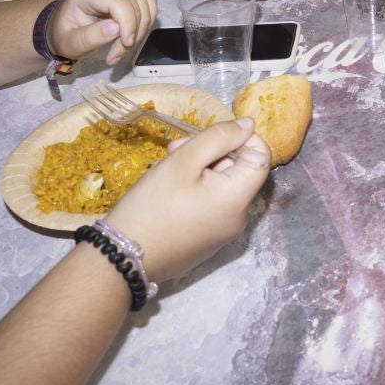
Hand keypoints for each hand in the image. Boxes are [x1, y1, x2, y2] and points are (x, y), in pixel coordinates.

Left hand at [47, 0, 156, 65]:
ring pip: (145, 5)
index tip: (126, 44)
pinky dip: (146, 23)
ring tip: (121, 48)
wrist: (68, 25)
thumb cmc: (67, 33)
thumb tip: (115, 28)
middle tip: (116, 55)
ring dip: (139, 31)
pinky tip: (131, 35)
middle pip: (134, 4)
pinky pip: (150, 4)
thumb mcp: (70, 43)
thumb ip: (90, 37)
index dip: (128, 22)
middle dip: (132, 34)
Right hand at [106, 118, 270, 282]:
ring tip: (164, 168)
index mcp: (238, 198)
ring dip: (197, 169)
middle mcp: (238, 218)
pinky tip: (166, 190)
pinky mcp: (206, 241)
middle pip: (238, 170)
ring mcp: (222, 233)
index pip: (261, 156)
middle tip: (174, 150)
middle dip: (210, 153)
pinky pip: (209, 205)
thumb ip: (219, 137)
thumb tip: (249, 125)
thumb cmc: (152, 205)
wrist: (123, 259)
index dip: (240, 138)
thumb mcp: (183, 161)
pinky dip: (194, 191)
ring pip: (220, 186)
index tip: (208, 136)